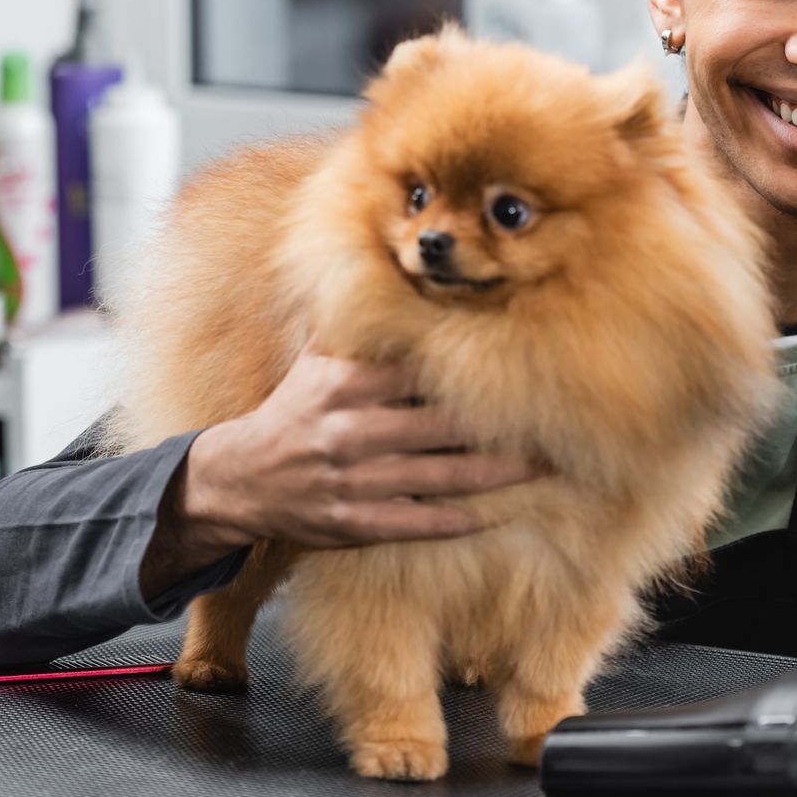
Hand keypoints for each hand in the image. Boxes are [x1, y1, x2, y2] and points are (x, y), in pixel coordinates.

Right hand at [150, 351, 545, 580]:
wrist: (239, 479)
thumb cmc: (292, 411)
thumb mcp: (313, 359)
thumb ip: (357, 325)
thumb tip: (398, 272)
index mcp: (345, 384)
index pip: (422, 372)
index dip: (475, 373)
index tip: (525, 368)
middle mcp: (351, 431)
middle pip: (443, 426)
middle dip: (502, 426)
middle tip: (557, 421)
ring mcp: (355, 482)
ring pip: (441, 476)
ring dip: (498, 474)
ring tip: (547, 465)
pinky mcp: (354, 524)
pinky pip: (417, 523)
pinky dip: (458, 520)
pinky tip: (497, 514)